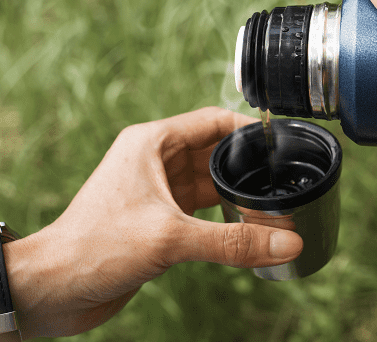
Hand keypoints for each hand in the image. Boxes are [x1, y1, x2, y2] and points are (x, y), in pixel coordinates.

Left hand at [4, 107, 302, 337]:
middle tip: (283, 179)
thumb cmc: (94, 248)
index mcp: (152, 144)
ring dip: (237, 193)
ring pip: (210, 183)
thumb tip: (288, 242)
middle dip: (248, 166)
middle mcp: (155, 161)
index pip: (213, 121)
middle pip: (215, 153)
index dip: (248, 129)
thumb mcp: (171, 238)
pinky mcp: (159, 220)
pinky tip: (246, 227)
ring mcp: (157, 191)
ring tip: (271, 204)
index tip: (281, 141)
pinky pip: (202, 209)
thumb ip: (233, 241)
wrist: (53, 288)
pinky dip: (225, 216)